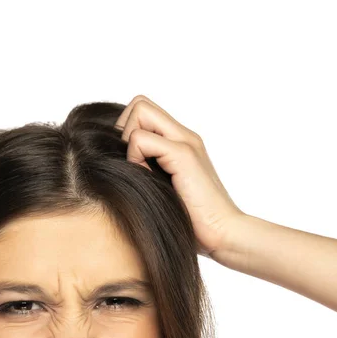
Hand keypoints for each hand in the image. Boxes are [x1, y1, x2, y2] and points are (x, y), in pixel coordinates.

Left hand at [115, 95, 244, 258]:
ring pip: (139, 112)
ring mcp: (186, 142)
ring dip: (129, 142)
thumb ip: (147, 169)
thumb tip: (113, 161)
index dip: (127, 130)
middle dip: (124, 130)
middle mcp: (184, 135)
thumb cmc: (191, 220)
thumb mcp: (162, 187)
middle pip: (139, 103)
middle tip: (133, 164)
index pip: (142, 110)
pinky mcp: (184, 154)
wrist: (223, 234)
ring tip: (141, 172)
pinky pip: (141, 139)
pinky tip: (148, 180)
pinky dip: (135, 159)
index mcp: (179, 141)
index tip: (132, 162)